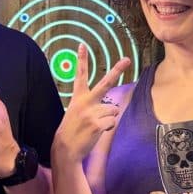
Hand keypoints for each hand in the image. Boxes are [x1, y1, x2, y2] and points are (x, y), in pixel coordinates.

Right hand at [51, 45, 129, 164]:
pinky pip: (112, 122)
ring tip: (95, 125)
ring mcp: (91, 113)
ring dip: (108, 118)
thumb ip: (91, 105)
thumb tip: (115, 107)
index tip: (82, 45)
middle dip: (117, 70)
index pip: (80, 75)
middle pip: (105, 83)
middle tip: (127, 59)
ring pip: (114, 110)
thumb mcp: (76, 112)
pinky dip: (108, 128)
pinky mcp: (97, 124)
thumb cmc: (72, 129)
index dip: (81, 60)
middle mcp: (85, 102)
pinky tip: (96, 132)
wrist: (65, 148)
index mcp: (78, 97)